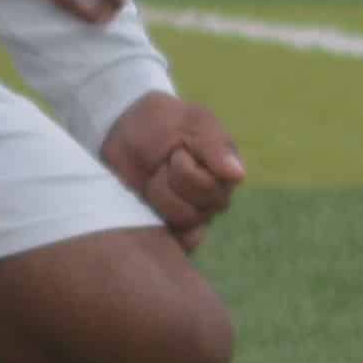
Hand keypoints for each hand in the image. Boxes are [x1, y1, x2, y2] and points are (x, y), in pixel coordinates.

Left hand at [101, 91, 246, 252]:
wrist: (125, 128)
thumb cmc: (164, 120)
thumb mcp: (192, 120)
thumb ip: (214, 145)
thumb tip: (238, 175)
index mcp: (226, 173)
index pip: (211, 189)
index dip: (186, 170)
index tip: (176, 149)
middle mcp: (214, 198)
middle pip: (198, 211)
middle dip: (169, 182)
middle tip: (161, 163)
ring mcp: (194, 215)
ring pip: (181, 223)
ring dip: (158, 196)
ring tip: (151, 176)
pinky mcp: (171, 227)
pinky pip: (175, 242)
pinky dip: (159, 226)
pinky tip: (146, 202)